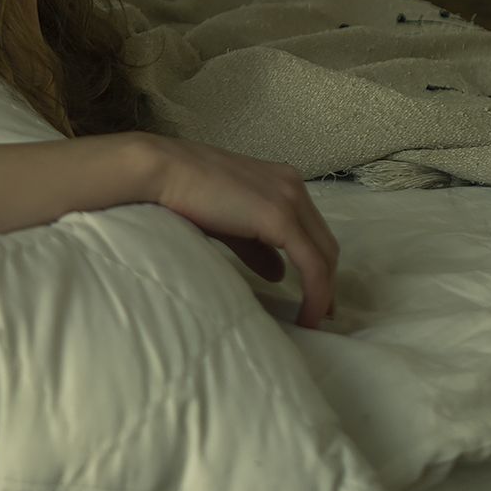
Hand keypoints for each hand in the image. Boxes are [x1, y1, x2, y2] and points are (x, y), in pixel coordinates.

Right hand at [139, 132, 340, 330]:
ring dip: (323, 291)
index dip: (318, 266)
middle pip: (325, 244)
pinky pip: (312, 264)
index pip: (313, 231)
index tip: (316, 297)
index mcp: (283, 182)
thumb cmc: (185, 193)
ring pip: (325, 255)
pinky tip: (306, 315)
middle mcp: (294, 186)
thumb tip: (279, 274)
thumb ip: (256, 247)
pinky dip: (316, 293)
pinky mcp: (280, 217)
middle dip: (327, 282)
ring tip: (312, 319)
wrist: (164, 170)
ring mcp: (290, 199)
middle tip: (320, 314)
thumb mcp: (229, 223)